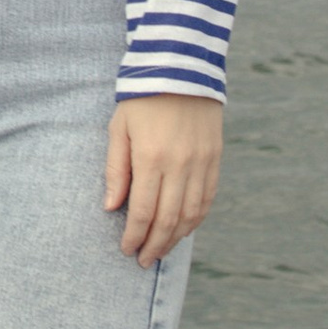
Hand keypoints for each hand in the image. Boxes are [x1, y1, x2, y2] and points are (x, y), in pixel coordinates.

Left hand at [105, 95, 222, 264]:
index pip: (144, 211)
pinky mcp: (215, 158)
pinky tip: (184, 229)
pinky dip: (196, 219)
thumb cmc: (141, 99)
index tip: (127, 250)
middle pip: (169, 219)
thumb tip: (112, 207)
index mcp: (151, 157)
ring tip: (162, 251)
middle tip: (144, 260)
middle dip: (155, 244)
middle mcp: (180, 164)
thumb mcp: (119, 129)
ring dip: (176, 238)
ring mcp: (202, 162)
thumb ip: (116, 170)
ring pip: (192, 213)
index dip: (135, 236)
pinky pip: (208, 198)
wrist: (180, 68)